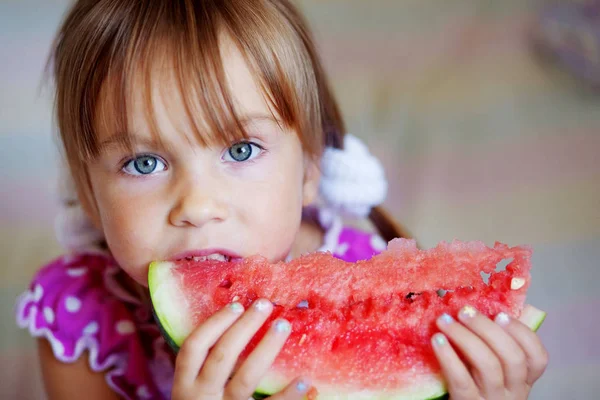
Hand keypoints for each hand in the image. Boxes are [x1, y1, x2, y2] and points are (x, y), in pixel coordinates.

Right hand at [172, 298, 309, 399]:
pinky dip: (287, 395)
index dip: (214, 323)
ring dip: (266, 347)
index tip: (235, 305)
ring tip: (283, 325)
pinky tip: (302, 381)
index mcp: (184, 387)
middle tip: (265, 304)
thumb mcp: (196, 394)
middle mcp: (200, 399)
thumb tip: (238, 324)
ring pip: (246, 377)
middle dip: (244, 326)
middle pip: (222, 355)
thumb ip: (208, 369)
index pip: (193, 347)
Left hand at [431, 304, 547, 399]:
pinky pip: (461, 380)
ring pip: (488, 366)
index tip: (501, 314)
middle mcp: (513, 392)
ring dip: (465, 337)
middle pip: (512, 357)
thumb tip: (482, 307)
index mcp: (522, 380)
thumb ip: (491, 345)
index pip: (537, 358)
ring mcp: (491, 399)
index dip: (522, 333)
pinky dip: (448, 356)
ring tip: (445, 321)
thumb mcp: (489, 368)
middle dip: (488, 329)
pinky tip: (437, 340)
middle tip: (465, 311)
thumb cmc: (471, 385)